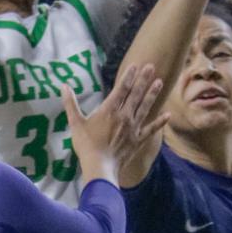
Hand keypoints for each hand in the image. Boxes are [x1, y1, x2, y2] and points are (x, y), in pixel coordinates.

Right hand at [63, 63, 166, 182]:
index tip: (135, 65)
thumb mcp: (75, 123)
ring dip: (152, 94)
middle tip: (152, 66)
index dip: (128, 76)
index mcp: (110, 110)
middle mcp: (124, 116)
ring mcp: (133, 128)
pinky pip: (151, 129)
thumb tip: (63, 86)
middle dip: (143, 79)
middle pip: (135, 94)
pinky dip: (159, 122)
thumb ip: (71, 104)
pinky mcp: (138, 140)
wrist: (100, 167)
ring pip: (145, 107)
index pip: (121, 89)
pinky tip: (167, 115)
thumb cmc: (86, 145)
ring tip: (160, 82)